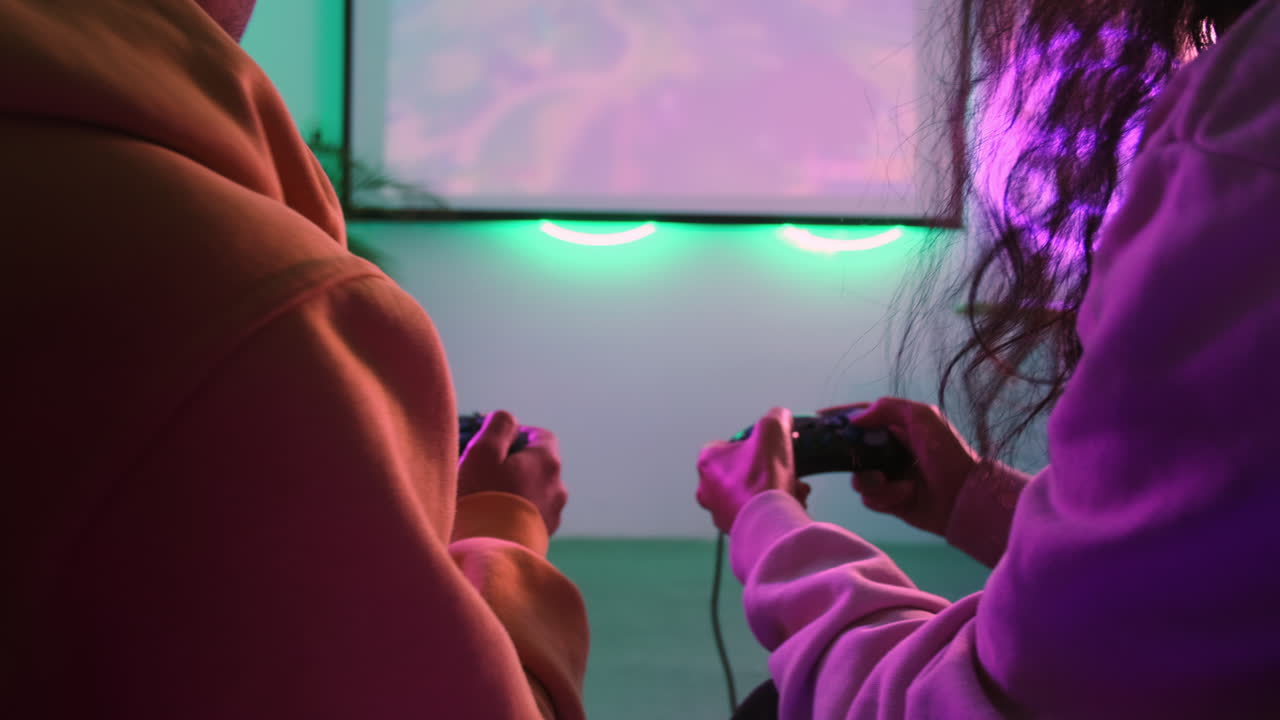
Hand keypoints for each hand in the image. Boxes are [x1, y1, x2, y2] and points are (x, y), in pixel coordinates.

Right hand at [457, 410, 566, 534]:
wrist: (491, 554)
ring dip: (516, 489)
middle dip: (515, 463)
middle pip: (538, 465)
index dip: (518, 434)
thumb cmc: (484, 498)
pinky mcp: (542, 538)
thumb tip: (508, 419)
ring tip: (487, 498)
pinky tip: (493, 519)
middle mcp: (557, 487)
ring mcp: (553, 515)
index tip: (496, 441)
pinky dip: (516, 512)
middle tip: (485, 470)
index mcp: (547, 462)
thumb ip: (498, 426)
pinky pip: (530, 515)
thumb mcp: (483, 451)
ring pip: (535, 492)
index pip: (541, 436)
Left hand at [696, 407, 811, 533]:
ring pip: (751, 493)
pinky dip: (773, 506)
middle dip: (769, 471)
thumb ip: (776, 417)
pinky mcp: (734, 529)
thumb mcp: (772, 430)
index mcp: (707, 461)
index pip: (731, 444)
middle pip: (744, 471)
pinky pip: (756, 512)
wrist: (768, 520)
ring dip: (774, 488)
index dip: (756, 445)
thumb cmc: (764, 474)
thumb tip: (781, 416)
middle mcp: (707, 487)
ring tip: (794, 490)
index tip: (772, 450)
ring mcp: (719, 510)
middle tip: (786, 471)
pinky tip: (791, 504)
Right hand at [818, 397, 978, 537]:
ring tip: (891, 482)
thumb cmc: (946, 453)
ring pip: (858, 478)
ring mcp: (889, 476)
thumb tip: (855, 420)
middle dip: (851, 457)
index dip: (841, 416)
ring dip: (872, 481)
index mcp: (898, 428)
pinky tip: (904, 496)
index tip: (820, 418)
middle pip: (853, 450)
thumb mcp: (922, 417)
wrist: (964, 498)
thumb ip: (888, 408)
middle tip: (852, 460)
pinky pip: (870, 499)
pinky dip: (884, 498)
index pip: (863, 417)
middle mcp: (890, 451)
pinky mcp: (890, 500)